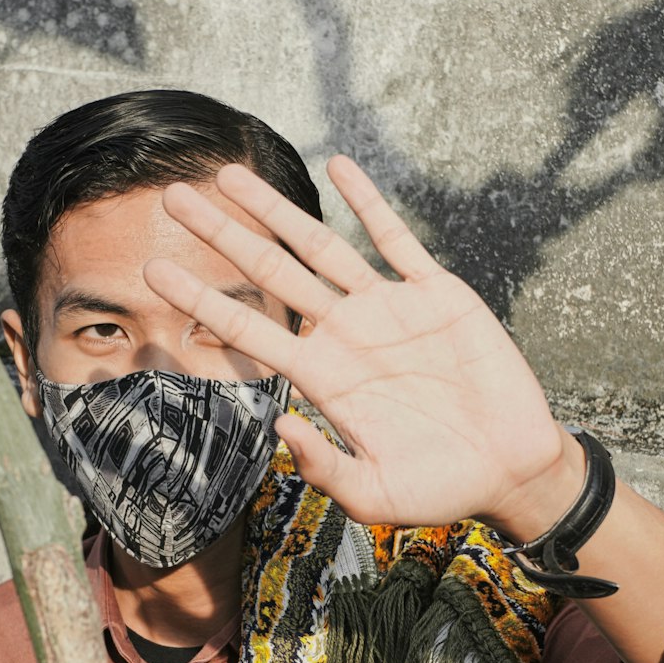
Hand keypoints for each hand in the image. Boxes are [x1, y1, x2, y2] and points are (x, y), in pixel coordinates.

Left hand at [144, 157, 582, 535]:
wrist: (511, 470)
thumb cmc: (440, 490)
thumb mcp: (375, 495)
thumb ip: (324, 468)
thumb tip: (277, 427)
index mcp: (323, 378)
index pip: (247, 328)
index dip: (200, 299)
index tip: (152, 271)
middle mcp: (345, 334)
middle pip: (269, 272)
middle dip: (221, 234)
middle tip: (174, 197)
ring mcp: (388, 309)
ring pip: (321, 246)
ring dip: (276, 210)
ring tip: (231, 175)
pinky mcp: (437, 294)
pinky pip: (397, 239)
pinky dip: (369, 202)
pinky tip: (339, 167)